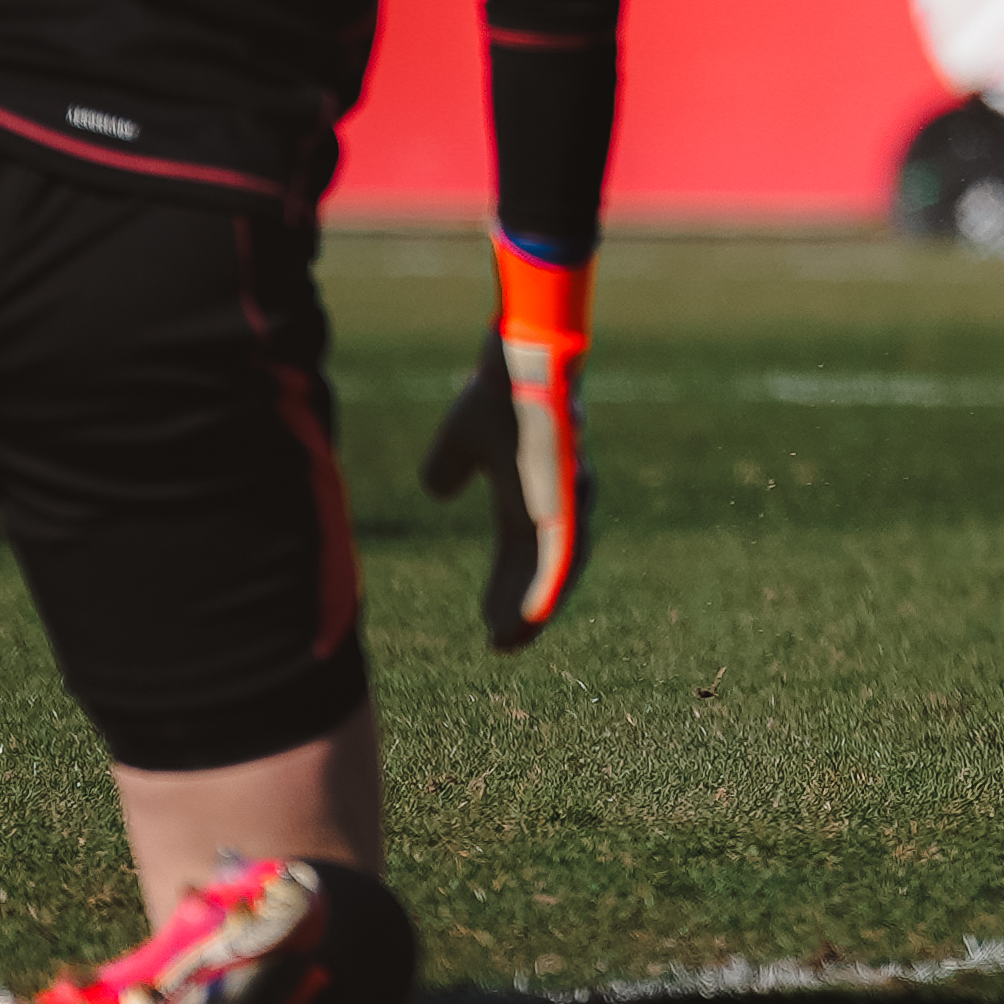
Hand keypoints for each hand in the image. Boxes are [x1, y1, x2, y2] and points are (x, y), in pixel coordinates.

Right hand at [419, 239, 588, 651]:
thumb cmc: (496, 392)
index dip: (507, 591)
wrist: (520, 359)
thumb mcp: (461, 439)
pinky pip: (563, 554)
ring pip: (559, 569)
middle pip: (544, 571)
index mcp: (529, 496)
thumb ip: (448, 467)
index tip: (489, 626)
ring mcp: (565, 502)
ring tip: (511, 640)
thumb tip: (435, 491)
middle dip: (522, 608)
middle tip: (501, 645)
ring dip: (536, 607)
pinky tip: (534, 619)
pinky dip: (550, 589)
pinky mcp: (567, 498)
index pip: (522, 557)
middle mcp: (554, 504)